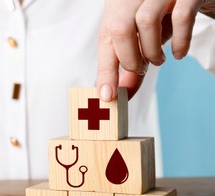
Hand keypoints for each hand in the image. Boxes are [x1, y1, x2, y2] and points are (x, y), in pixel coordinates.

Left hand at [97, 0, 214, 101]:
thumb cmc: (164, 18)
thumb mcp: (142, 40)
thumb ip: (131, 65)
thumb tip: (118, 94)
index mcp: (118, 5)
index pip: (105, 39)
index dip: (105, 71)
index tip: (107, 96)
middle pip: (119, 29)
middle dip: (129, 60)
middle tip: (141, 69)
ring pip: (146, 21)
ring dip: (152, 52)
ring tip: (159, 60)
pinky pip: (181, 18)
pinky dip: (180, 42)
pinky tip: (179, 53)